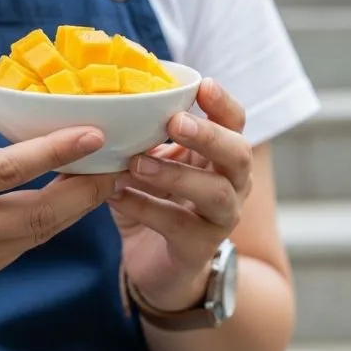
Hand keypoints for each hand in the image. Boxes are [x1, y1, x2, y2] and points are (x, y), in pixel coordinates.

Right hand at [0, 54, 116, 304]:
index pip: (6, 170)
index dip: (55, 152)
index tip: (95, 133)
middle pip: (39, 214)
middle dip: (87, 189)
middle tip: (118, 161)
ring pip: (39, 235)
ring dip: (76, 207)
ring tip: (102, 176)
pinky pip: (23, 248)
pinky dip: (49, 223)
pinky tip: (66, 199)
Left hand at [109, 78, 251, 311]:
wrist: (156, 265)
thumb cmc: (155, 203)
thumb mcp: (151, 163)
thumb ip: (143, 138)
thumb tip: (111, 102)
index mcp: (221, 156)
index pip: (236, 122)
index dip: (223, 103)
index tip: (202, 85)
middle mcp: (232, 185)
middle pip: (238, 154)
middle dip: (209, 135)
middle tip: (175, 122)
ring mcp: (221, 218)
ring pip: (216, 192)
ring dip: (177, 174)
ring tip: (137, 163)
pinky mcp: (200, 248)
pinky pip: (178, 225)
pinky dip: (144, 207)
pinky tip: (115, 195)